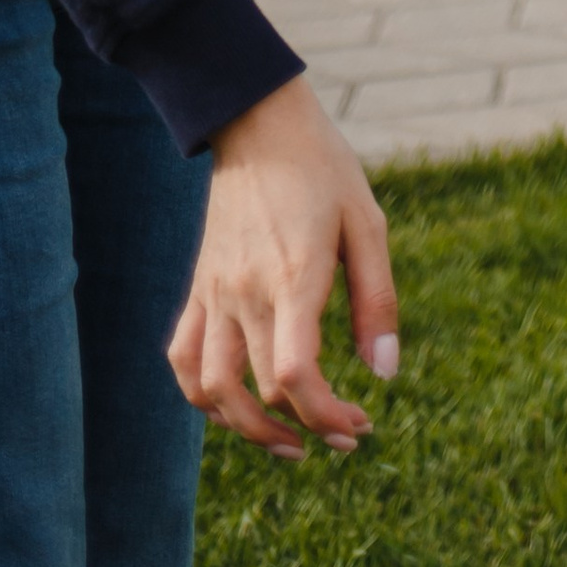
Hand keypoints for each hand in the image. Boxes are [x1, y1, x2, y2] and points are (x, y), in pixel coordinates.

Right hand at [169, 75, 395, 461]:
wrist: (259, 124)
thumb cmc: (325, 170)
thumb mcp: (367, 225)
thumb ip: (376, 300)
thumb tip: (385, 373)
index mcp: (295, 277)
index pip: (297, 375)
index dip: (326, 415)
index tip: (359, 425)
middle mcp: (246, 293)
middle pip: (263, 390)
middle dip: (306, 426)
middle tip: (347, 430)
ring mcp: (214, 293)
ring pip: (212, 390)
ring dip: (247, 429)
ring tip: (288, 442)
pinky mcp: (197, 288)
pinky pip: (182, 358)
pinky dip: (201, 396)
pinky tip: (234, 408)